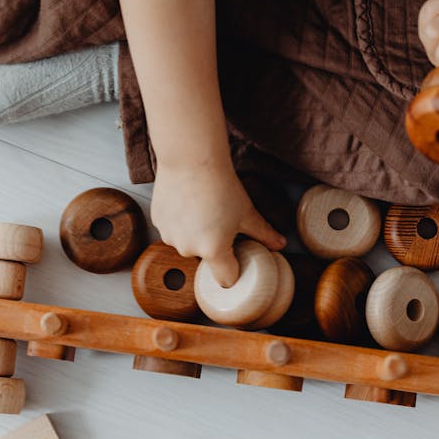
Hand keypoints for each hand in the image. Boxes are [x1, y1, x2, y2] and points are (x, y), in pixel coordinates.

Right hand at [151, 161, 285, 286]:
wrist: (191, 158)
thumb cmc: (222, 186)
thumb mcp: (247, 212)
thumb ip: (264, 233)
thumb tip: (281, 245)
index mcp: (214, 251)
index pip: (226, 280)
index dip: (234, 269)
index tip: (237, 256)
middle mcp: (188, 249)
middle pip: (205, 258)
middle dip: (212, 245)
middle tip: (220, 220)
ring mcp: (169, 236)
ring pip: (186, 243)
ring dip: (194, 233)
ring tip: (204, 208)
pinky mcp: (157, 222)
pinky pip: (172, 229)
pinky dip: (180, 220)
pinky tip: (188, 202)